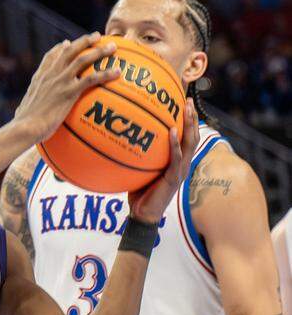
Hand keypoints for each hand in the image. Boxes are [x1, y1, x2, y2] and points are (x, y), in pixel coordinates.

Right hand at [13, 33, 119, 141]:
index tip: (67, 43)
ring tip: (112, 47)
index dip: (60, 48)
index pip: (50, 57)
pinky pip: (91, 79)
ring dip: (99, 51)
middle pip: (69, 51)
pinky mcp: (69, 92)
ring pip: (82, 59)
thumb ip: (26, 107)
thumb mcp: (23, 110)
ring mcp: (60, 82)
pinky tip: (117, 72)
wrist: (24, 127)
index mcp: (39, 78)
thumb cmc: (22, 125)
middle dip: (83, 41)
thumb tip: (21, 114)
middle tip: (96, 36)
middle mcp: (50, 75)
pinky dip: (106, 73)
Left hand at [128, 99, 198, 222]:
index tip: (182, 101)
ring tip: (186, 109)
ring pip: (190, 143)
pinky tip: (172, 131)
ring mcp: (180, 171)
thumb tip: (121, 135)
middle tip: (186, 99)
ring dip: (189, 125)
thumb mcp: (138, 168)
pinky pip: (176, 158)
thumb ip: (137, 153)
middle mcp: (183, 163)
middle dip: (191, 116)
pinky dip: (175, 144)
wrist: (142, 215)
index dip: (187, 120)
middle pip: (193, 135)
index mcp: (177, 161)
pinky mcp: (174, 178)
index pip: (186, 136)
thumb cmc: (138, 192)